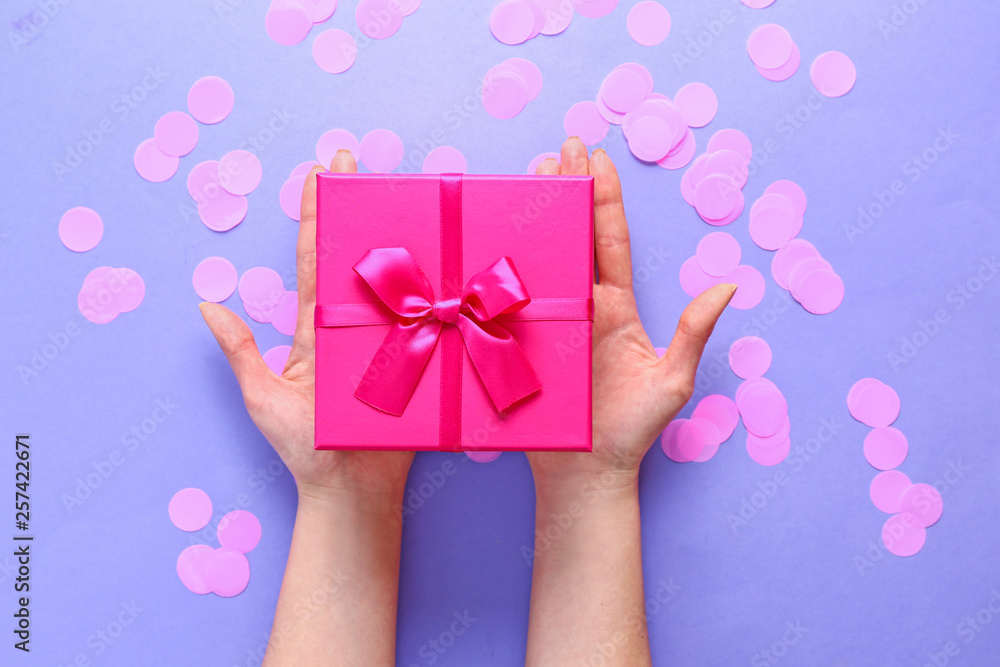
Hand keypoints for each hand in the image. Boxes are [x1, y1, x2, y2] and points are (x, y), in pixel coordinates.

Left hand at [199, 150, 414, 508]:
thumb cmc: (304, 451)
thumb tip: (208, 304)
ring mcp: (389, 341)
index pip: (315, 261)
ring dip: (400, 240)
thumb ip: (241, 353)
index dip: (314, 216)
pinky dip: (435, 293)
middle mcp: (353, 327)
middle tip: (360, 163)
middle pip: (357, 258)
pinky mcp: (418, 362)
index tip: (320, 172)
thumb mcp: (264, 399)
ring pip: (395, 282)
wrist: (352, 494)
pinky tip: (443, 260)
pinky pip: (428, 323)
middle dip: (358, 209)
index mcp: (316, 329)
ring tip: (403, 195)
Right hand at [527, 138, 734, 491]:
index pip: (610, 241)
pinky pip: (511, 298)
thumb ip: (693, 334)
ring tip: (529, 175)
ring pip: (541, 259)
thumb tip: (729, 286)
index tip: (595, 157)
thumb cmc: (630, 434)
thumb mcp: (670, 383)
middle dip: (567, 190)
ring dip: (536, 216)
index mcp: (615, 308)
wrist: (585, 475)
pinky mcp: (521, 342)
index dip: (603, 198)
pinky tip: (493, 237)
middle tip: (558, 148)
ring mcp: (550, 322)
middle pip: (573, 237)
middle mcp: (582, 307)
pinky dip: (503, 265)